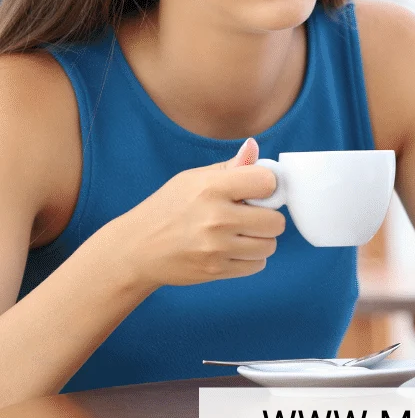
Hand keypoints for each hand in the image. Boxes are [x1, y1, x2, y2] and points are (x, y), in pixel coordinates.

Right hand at [110, 137, 285, 290]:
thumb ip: (230, 166)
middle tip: (253, 213)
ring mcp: (216, 248)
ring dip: (262, 238)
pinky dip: (252, 258)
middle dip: (269, 216)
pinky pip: (257, 265)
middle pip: (275, 221)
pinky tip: (236, 248)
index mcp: (212, 188)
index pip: (267, 182)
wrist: (137, 248)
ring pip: (269, 245)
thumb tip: (254, 147)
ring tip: (244, 231)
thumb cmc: (168, 207)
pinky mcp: (215, 271)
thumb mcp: (193, 178)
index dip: (268, 185)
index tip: (258, 189)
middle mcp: (217, 219)